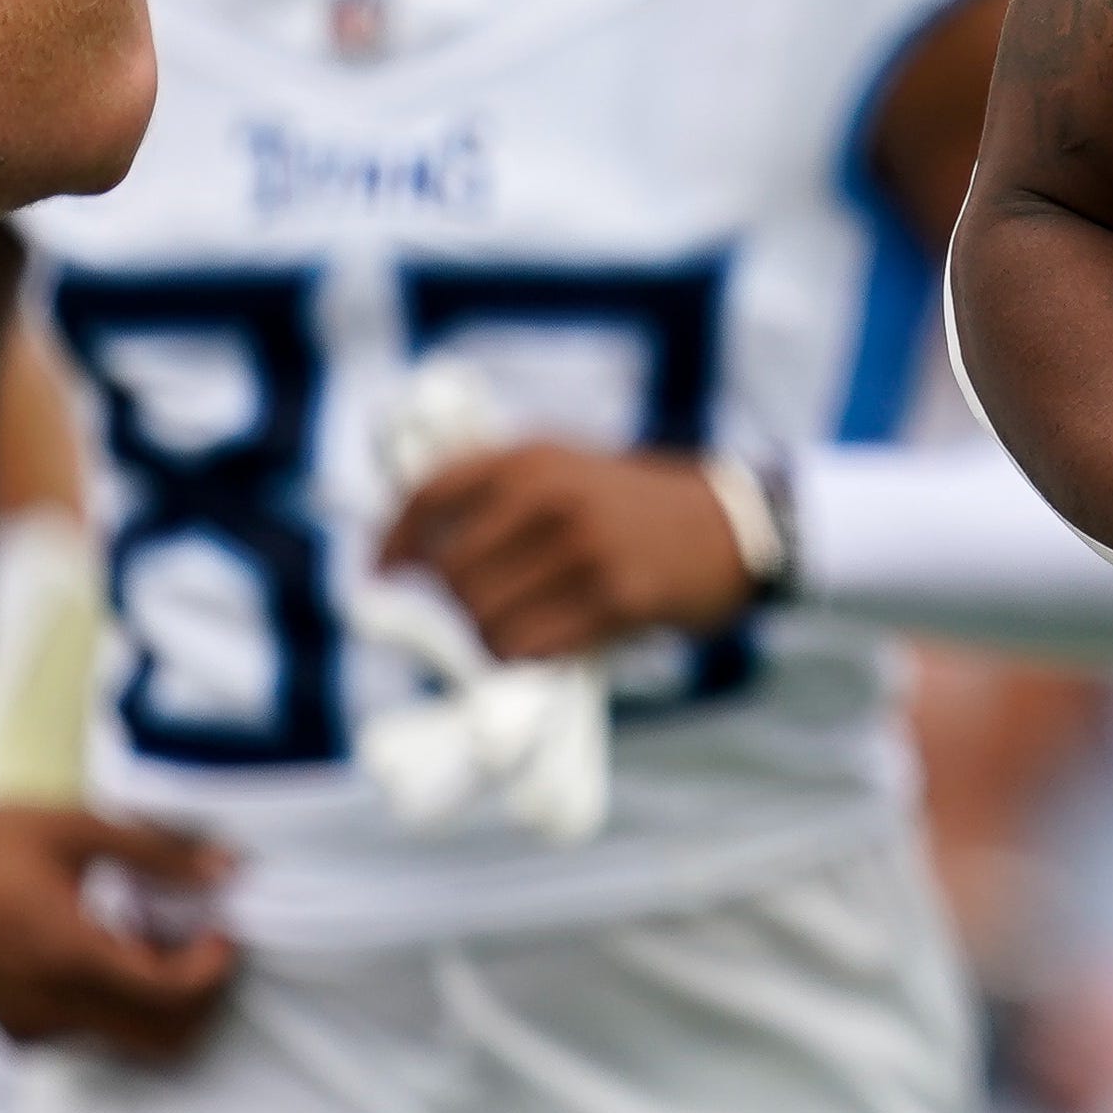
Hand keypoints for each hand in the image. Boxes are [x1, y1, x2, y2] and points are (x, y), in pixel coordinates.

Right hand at [0, 802, 236, 1062]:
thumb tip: (230, 869)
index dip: (214, 969)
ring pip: (129, 1042)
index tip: (226, 930)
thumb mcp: (80, 829)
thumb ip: (160, 853)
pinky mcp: (17, 1033)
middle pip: (161, 1038)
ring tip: (160, 939)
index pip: (168, 995)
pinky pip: (92, 1035)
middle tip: (205, 942)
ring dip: (161, 1004)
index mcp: (65, 954)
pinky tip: (118, 951)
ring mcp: (29, 1028)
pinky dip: (122, 1005)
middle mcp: (47, 1006)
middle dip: (201, 999)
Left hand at [380, 443, 752, 659]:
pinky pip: (530, 646)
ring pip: (485, 618)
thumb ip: (498, 493)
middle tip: (475, 613)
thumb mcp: (569, 468)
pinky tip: (545, 643)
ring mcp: (587, 549)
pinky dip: (523, 655)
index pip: (430, 494)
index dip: (393, 540)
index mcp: (535, 458)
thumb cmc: (634, 506)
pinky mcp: (618, 599)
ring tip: (516, 630)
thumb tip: (412, 547)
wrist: (733, 527)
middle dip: (452, 605)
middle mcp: (555, 497)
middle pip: (452, 573)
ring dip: (488, 637)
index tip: (379, 574)